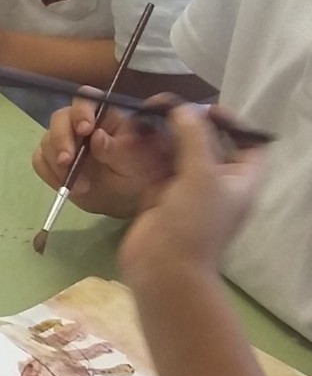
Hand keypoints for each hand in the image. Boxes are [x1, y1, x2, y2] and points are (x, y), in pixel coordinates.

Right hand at [32, 95, 172, 217]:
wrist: (122, 200)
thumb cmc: (134, 177)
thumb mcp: (133, 164)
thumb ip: (116, 150)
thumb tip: (97, 136)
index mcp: (104, 116)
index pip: (87, 100)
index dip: (82, 111)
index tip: (85, 130)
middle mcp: (79, 123)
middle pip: (60, 118)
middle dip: (61, 139)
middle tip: (67, 161)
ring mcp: (63, 140)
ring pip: (47, 139)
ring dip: (57, 162)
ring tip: (79, 185)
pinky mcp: (50, 158)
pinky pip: (39, 160)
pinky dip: (49, 173)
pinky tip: (66, 185)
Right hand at [119, 104, 265, 281]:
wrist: (163, 270)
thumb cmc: (193, 224)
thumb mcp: (201, 175)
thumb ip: (194, 137)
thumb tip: (183, 108)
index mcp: (240, 179)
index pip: (248, 143)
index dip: (233, 123)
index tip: (206, 108)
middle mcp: (215, 181)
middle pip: (205, 141)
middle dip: (182, 121)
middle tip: (158, 104)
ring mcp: (185, 189)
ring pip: (173, 150)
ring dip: (157, 133)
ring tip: (138, 118)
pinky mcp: (158, 195)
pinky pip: (152, 164)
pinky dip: (141, 150)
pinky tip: (128, 137)